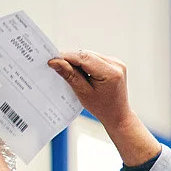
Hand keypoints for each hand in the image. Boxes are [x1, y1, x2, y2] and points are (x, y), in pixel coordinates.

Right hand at [49, 50, 158, 164]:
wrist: (118, 115)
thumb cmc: (102, 108)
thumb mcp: (83, 93)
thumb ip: (70, 75)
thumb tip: (55, 62)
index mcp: (111, 73)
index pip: (84, 58)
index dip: (66, 57)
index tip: (53, 61)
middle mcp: (116, 64)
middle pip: (87, 55)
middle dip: (71, 60)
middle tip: (58, 67)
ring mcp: (116, 63)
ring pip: (90, 55)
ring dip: (78, 61)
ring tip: (71, 73)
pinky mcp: (114, 64)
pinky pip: (95, 58)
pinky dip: (85, 63)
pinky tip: (81, 73)